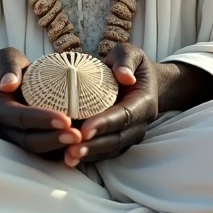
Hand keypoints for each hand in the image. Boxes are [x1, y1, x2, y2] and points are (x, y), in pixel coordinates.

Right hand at [0, 47, 81, 157]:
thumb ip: (7, 67)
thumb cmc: (5, 68)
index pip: (18, 117)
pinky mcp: (26, 141)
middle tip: (78, 136)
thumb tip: (9, 83)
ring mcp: (14, 138)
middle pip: (28, 141)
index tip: (65, 119)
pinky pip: (44, 152)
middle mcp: (3, 128)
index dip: (41, 119)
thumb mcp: (3, 58)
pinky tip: (80, 148)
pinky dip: (61, 152)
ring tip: (81, 143)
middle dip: (54, 139)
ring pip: (37, 151)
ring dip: (59, 149)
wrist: (1, 83)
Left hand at [63, 45, 158, 167]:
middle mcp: (139, 124)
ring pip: (111, 149)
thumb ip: (126, 61)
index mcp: (144, 102)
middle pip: (117, 139)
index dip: (105, 123)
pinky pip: (105, 153)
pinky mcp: (119, 141)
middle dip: (95, 145)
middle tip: (72, 149)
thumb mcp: (132, 54)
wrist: (144, 83)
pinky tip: (69, 158)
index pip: (125, 115)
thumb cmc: (134, 67)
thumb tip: (124, 76)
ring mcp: (130, 135)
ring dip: (90, 155)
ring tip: (68, 157)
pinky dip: (89, 156)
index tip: (85, 129)